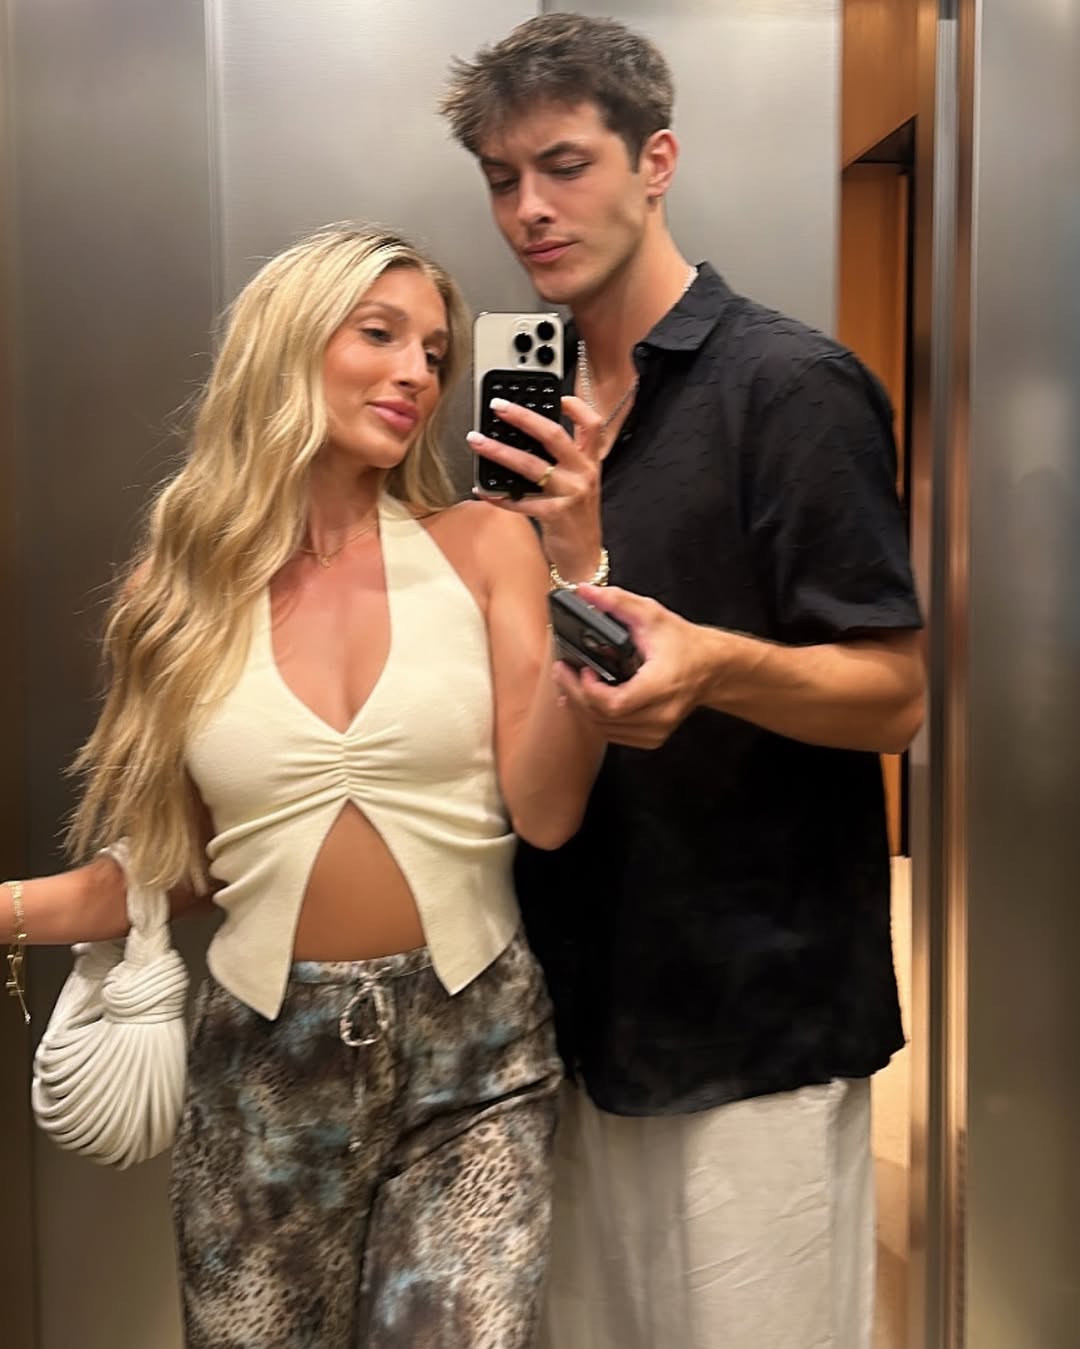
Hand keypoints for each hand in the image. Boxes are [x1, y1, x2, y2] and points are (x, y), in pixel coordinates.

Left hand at [466, 395, 603, 582]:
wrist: (584, 556)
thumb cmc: (577, 519)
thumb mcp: (580, 485)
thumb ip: (564, 462)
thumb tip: (526, 440)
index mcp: (590, 463)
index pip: (591, 425)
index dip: (576, 407)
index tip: (557, 395)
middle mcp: (583, 474)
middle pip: (553, 435)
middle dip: (523, 417)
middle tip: (499, 407)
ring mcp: (570, 494)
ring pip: (531, 465)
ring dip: (500, 452)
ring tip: (478, 441)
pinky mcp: (555, 515)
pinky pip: (520, 501)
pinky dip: (498, 495)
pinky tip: (482, 489)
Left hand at [553, 586, 722, 748]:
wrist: (711, 668)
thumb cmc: (683, 643)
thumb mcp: (652, 615)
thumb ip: (617, 602)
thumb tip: (585, 592)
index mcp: (661, 686)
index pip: (615, 703)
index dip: (589, 690)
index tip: (581, 668)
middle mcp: (660, 714)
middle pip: (604, 718)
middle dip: (576, 694)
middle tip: (562, 672)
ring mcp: (656, 731)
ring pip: (605, 729)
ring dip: (582, 707)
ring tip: (569, 682)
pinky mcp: (652, 737)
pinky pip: (614, 734)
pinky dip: (596, 717)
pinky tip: (586, 699)